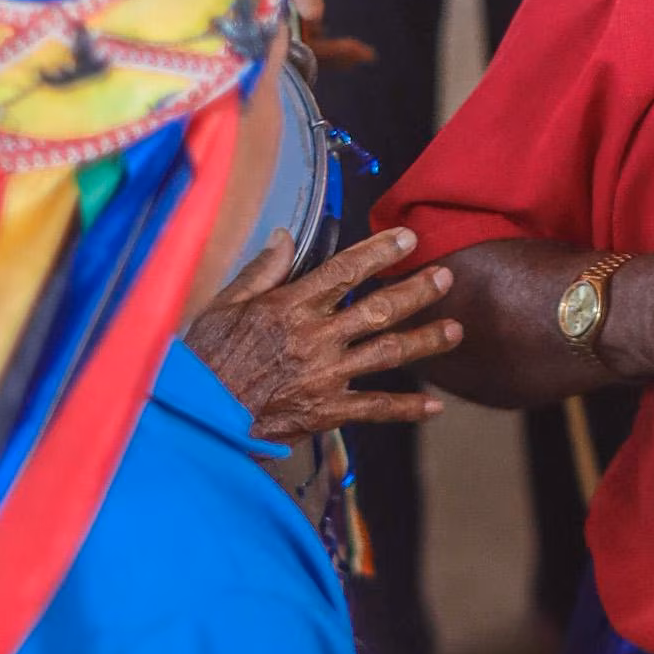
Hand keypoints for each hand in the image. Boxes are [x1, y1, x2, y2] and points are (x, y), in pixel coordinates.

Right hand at [186, 225, 458, 440]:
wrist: (198, 417)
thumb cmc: (204, 360)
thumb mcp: (222, 305)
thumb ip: (260, 270)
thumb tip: (285, 236)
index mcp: (289, 306)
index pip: (344, 270)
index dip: (380, 251)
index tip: (408, 238)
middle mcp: (315, 338)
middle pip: (379, 308)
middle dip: (417, 290)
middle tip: (446, 277)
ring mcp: (325, 376)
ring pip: (387, 353)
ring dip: (425, 341)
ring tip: (455, 330)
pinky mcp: (326, 412)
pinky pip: (375, 408)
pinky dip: (407, 408)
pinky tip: (435, 407)